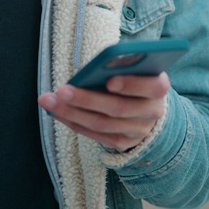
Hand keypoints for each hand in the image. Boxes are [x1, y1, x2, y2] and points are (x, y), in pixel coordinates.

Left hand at [37, 72, 168, 151]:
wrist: (148, 110)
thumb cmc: (135, 80)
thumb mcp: (137, 69)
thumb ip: (123, 65)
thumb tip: (96, 65)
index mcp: (159, 87)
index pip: (153, 87)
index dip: (132, 84)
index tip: (110, 80)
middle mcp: (152, 112)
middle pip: (118, 108)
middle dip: (87, 99)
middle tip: (62, 90)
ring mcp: (137, 131)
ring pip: (102, 124)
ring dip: (72, 112)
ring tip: (49, 100)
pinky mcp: (122, 143)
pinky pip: (94, 134)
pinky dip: (72, 121)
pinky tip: (55, 110)